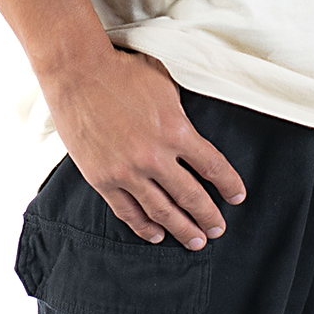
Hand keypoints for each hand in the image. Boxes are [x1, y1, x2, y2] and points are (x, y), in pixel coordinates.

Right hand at [42, 46, 246, 247]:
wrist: (77, 72)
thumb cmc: (122, 72)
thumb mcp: (165, 85)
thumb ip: (181, 114)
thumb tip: (190, 131)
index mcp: (176, 131)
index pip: (213, 166)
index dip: (229, 185)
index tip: (237, 197)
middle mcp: (155, 157)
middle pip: (191, 196)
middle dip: (208, 217)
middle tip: (218, 230)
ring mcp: (127, 171)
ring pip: (162, 211)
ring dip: (182, 229)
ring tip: (195, 241)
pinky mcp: (102, 179)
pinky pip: (127, 211)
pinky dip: (144, 227)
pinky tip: (157, 235)